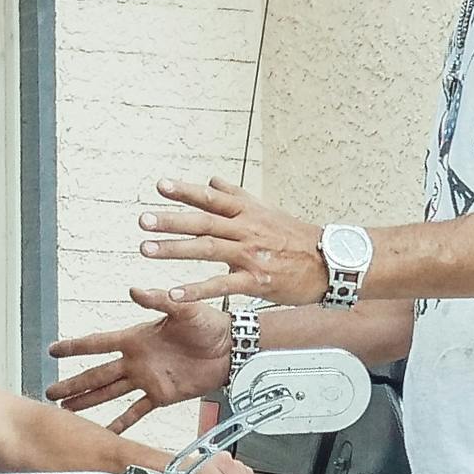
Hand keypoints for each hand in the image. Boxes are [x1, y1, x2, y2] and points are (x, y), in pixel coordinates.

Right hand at [45, 287, 231, 428]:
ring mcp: (147, 379)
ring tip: (67, 409)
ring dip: (89, 401)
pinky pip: (137, 411)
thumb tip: (135, 290)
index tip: (53, 350)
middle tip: (51, 391)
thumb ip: (159, 300)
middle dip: (73, 382)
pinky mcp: (162, 395)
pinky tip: (107, 430)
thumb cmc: (210, 324)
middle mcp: (137, 360)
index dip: (75, 347)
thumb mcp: (184, 308)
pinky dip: (122, 422)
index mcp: (137, 338)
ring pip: (110, 393)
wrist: (232, 348)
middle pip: (97, 373)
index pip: (98, 343)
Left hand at [137, 176, 336, 307]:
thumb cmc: (296, 237)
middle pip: (203, 222)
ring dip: (175, 249)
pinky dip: (195, 289)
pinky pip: (221, 285)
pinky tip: (173, 293)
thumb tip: (212, 180)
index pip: (212, 197)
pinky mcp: (256, 281)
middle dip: (172, 221)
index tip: (160, 186)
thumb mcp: (266, 211)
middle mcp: (246, 230)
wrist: (329, 263)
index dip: (186, 191)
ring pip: (207, 249)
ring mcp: (251, 255)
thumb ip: (236, 196)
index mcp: (247, 212)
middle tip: (143, 220)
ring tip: (146, 249)